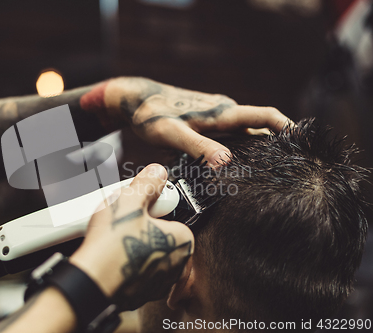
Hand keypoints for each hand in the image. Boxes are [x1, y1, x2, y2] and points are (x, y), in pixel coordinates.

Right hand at [70, 164, 193, 310]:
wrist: (91, 283)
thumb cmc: (114, 246)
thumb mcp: (129, 201)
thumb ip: (147, 184)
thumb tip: (157, 173)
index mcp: (182, 241)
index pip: (175, 215)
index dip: (153, 207)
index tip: (139, 204)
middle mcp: (175, 266)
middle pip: (159, 235)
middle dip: (141, 226)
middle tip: (122, 219)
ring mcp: (157, 283)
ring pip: (147, 254)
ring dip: (131, 243)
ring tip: (111, 235)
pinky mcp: (138, 295)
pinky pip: (134, 272)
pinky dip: (123, 263)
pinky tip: (107, 254)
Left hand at [104, 77, 292, 165]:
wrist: (136, 100)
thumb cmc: (151, 115)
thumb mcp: (172, 134)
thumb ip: (198, 147)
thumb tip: (225, 162)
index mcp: (222, 112)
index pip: (264, 116)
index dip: (288, 128)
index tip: (306, 142)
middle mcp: (223, 112)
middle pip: (259, 128)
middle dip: (276, 144)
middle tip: (289, 168)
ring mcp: (215, 117)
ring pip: (244, 133)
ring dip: (256, 148)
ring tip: (267, 172)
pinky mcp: (206, 122)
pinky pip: (229, 135)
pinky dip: (238, 148)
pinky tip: (235, 166)